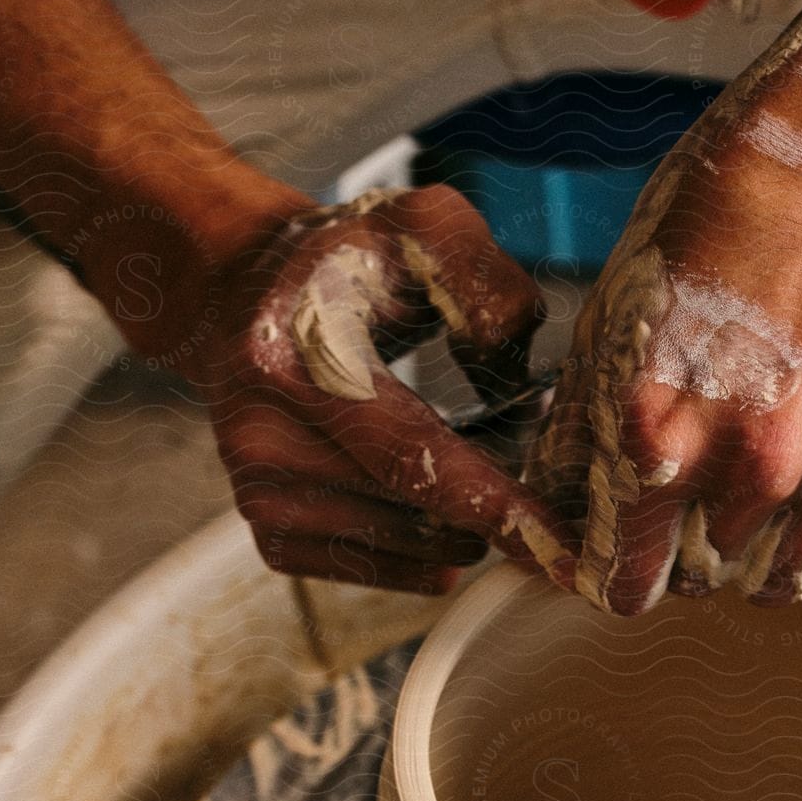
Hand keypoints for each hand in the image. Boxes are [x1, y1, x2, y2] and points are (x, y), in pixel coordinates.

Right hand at [188, 184, 577, 595]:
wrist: (238, 296)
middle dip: (495, 503)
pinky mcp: (271, 537)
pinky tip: (433, 500)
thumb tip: (523, 383)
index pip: (410, 455)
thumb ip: (487, 286)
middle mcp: (263, 441)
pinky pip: (380, 571)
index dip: (493, 505)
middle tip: (528, 457)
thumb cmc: (345, 264)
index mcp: (295, 362)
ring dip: (462, 522)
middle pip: (416, 513)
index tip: (563, 548)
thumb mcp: (420, 229)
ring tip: (470, 462)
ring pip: (407, 550)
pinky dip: (425, 547)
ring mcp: (260, 498)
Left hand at [527, 6, 801, 614]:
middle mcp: (751, 463)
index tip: (623, 571)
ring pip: (782, 570)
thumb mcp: (627, 296)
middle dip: (689, 554)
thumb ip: (588, 415)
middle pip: (703, 579)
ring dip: (763, 543)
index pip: (622, 578)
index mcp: (659, 429)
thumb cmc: (743, 197)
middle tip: (698, 504)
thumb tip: (559, 495)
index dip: (617, 578)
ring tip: (766, 480)